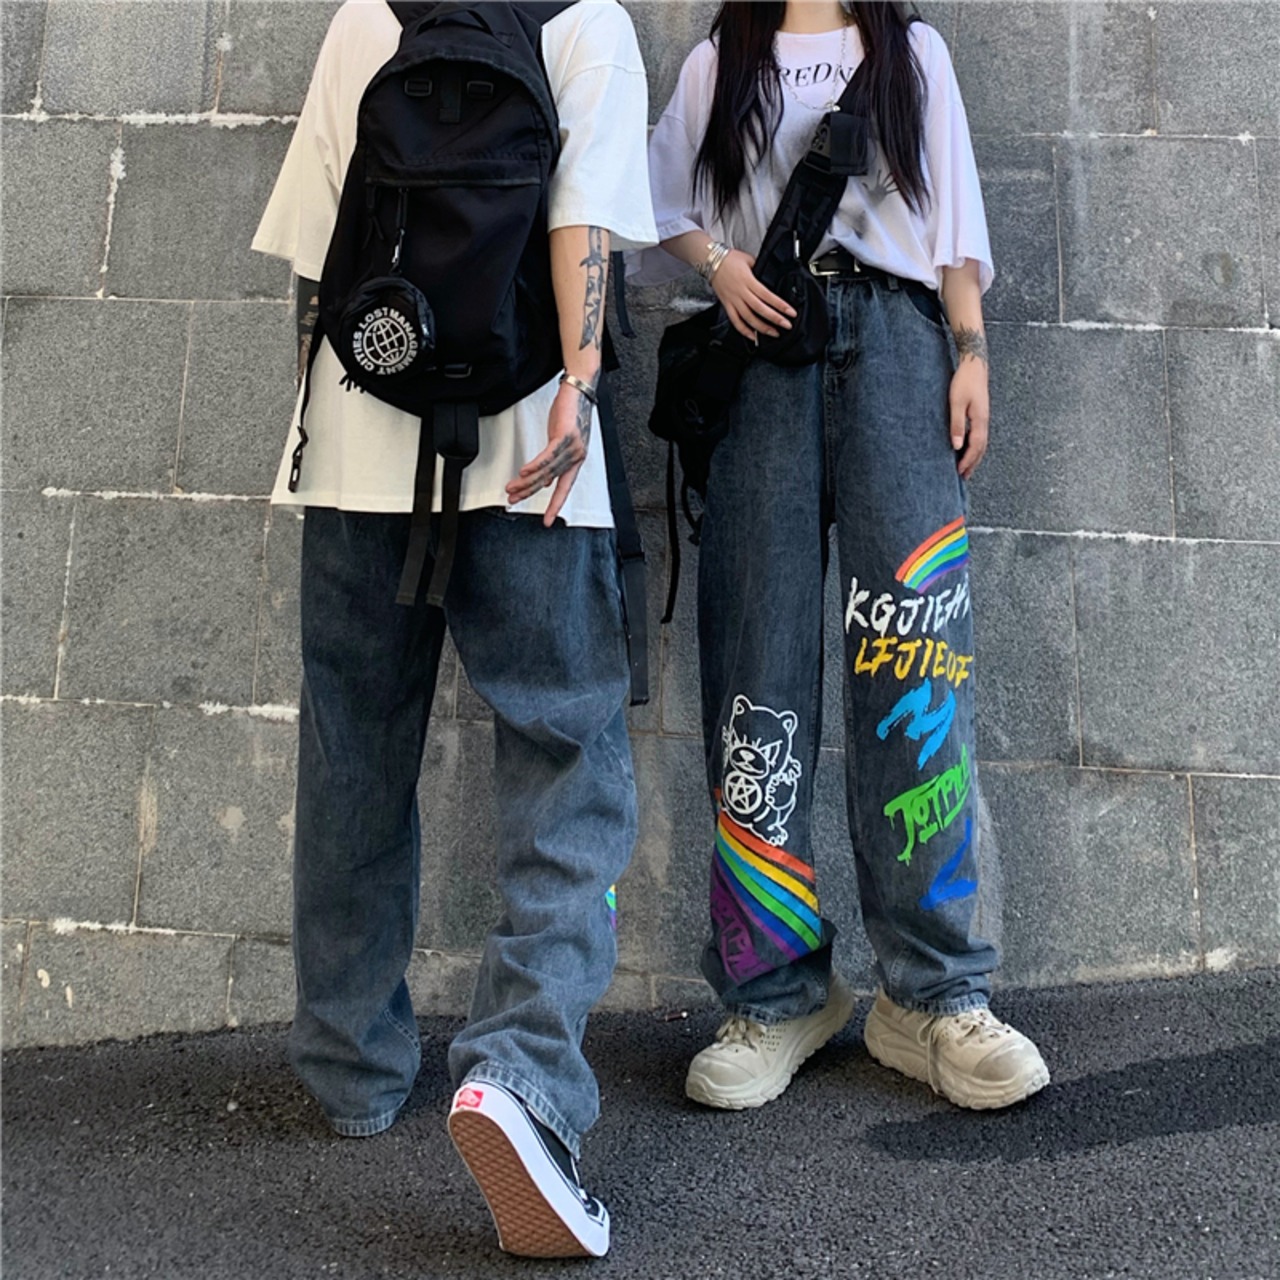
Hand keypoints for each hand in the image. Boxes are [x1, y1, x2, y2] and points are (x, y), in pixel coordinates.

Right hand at [506, 378, 592, 525]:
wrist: (580, 391)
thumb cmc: (571, 414)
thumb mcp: (561, 441)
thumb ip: (554, 462)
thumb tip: (544, 482)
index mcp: (576, 461)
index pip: (565, 488)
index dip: (555, 505)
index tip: (548, 521)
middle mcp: (576, 456)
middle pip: (549, 480)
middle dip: (529, 492)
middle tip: (514, 500)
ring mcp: (573, 447)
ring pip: (546, 470)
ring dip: (526, 481)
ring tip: (512, 487)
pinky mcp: (566, 435)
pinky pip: (548, 455)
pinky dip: (535, 465)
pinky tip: (524, 472)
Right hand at [711, 250, 796, 342]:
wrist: (710, 261)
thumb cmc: (729, 259)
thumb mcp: (749, 259)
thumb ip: (760, 269)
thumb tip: (770, 276)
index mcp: (748, 280)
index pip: (767, 295)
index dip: (780, 305)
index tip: (790, 312)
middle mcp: (741, 292)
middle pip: (760, 309)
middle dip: (775, 319)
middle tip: (787, 325)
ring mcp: (733, 300)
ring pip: (748, 318)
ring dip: (762, 328)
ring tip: (774, 333)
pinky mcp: (727, 305)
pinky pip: (735, 321)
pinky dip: (744, 331)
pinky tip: (753, 337)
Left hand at [949, 355, 988, 479]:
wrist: (975, 364)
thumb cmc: (964, 381)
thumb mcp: (956, 403)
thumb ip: (957, 424)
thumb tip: (956, 446)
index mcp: (980, 420)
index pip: (975, 447)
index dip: (967, 461)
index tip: (959, 472)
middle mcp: (984, 421)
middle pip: (981, 448)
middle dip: (972, 463)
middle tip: (964, 476)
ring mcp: (983, 417)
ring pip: (981, 442)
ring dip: (974, 456)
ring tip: (966, 467)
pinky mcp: (980, 413)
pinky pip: (979, 435)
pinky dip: (974, 446)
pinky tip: (966, 448)